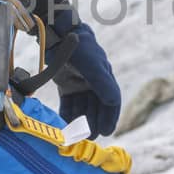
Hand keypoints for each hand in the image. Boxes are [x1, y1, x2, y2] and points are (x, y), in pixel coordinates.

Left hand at [49, 20, 121, 138]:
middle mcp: (93, 83)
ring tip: (77, 134)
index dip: (110, 117)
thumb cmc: (80, 50)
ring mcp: (79, 84)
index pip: (111, 102)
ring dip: (80, 121)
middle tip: (89, 137)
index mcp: (104, 78)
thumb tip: (114, 102)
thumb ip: (103, 84)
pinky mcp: (65, 85)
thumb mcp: (93, 67)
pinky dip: (67, 114)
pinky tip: (65, 125)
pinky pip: (68, 104)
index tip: (106, 132)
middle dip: (94, 122)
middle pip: (96, 108)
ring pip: (82, 108)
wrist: (59, 35)